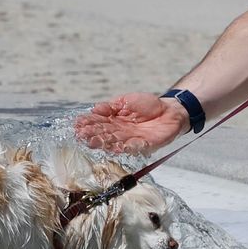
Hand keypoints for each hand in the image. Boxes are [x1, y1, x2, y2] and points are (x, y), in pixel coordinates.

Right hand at [74, 92, 188, 154]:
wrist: (170, 111)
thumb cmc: (148, 105)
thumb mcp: (126, 100)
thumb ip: (111, 106)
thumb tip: (94, 108)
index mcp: (114, 122)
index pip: (98, 123)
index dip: (87, 124)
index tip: (77, 123)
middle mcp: (119, 133)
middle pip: (103, 135)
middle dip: (91, 134)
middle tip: (81, 134)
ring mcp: (130, 140)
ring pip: (114, 143)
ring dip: (103, 142)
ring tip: (92, 141)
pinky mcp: (144, 146)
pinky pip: (133, 148)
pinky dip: (124, 147)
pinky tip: (115, 146)